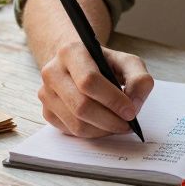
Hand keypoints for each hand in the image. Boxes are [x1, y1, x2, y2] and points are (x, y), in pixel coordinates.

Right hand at [37, 40, 153, 137]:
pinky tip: (103, 124)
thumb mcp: (127, 62)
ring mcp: (46, 93)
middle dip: (109, 120)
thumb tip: (134, 104)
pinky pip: (71, 131)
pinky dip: (92, 133)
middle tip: (127, 124)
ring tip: (118, 125)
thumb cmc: (104, 63)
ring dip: (102, 130)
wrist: (78, 64)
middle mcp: (52, 71)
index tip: (131, 111)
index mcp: (71, 52)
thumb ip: (138, 79)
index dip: (112, 100)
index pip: (88, 80)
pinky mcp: (47, 111)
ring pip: (76, 124)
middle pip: (81, 106)